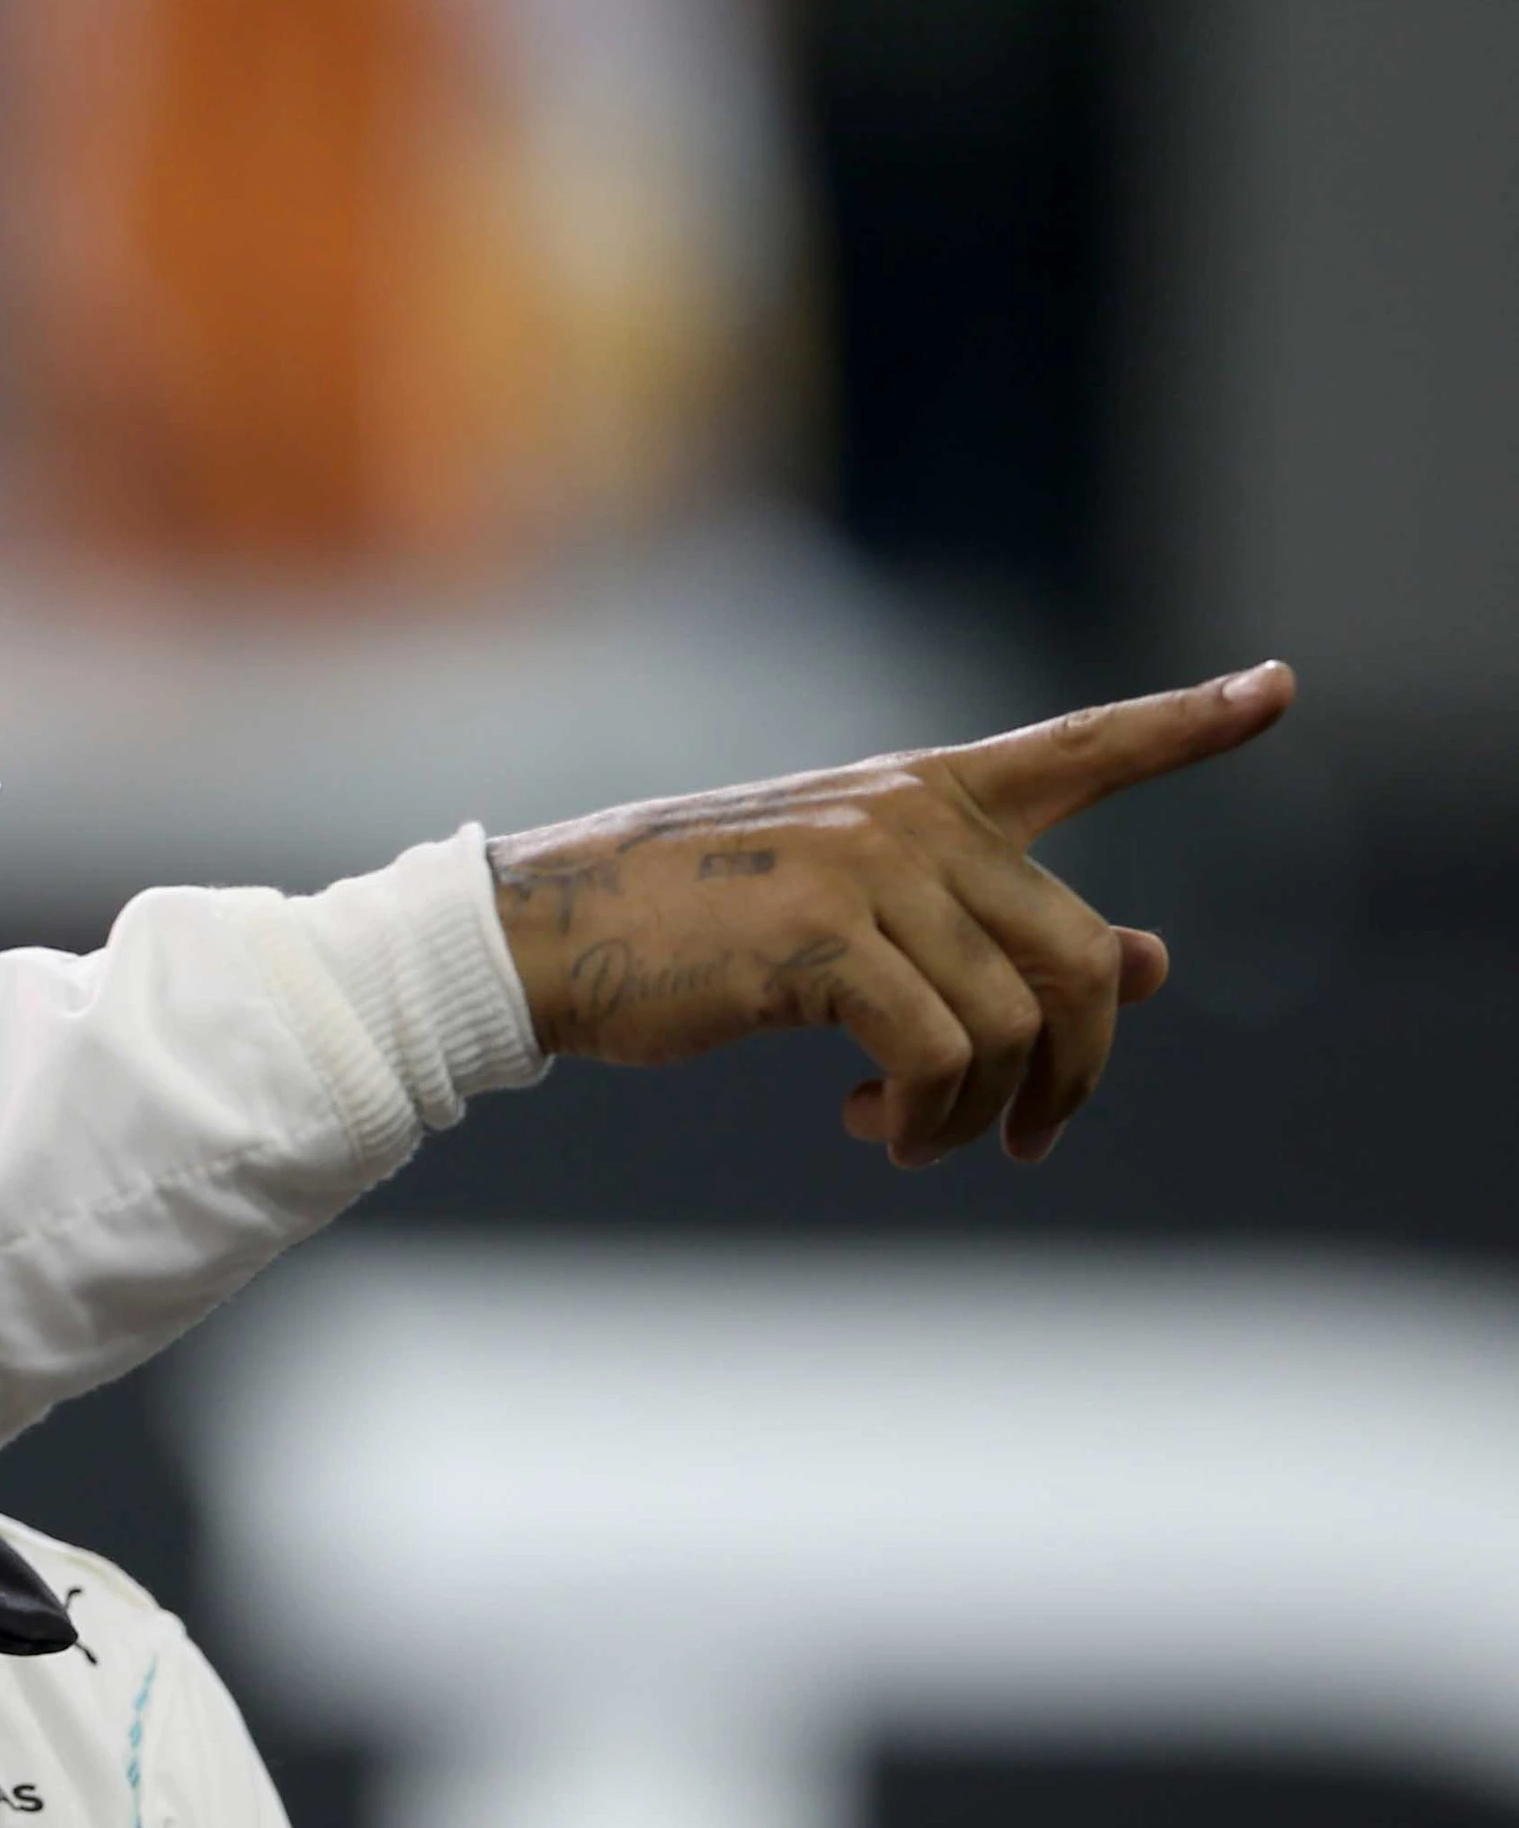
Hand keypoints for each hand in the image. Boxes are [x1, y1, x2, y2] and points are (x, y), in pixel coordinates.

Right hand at [487, 662, 1295, 1165]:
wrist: (549, 932)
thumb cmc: (689, 929)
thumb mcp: (857, 916)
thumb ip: (999, 929)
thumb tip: (1155, 960)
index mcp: (922, 794)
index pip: (1082, 750)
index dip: (1188, 723)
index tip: (1278, 688)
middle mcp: (913, 816)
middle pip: (1084, 956)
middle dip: (1078, 1071)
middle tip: (1026, 1140)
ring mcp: (872, 870)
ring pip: (1016, 1022)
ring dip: (980, 1113)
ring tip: (907, 1136)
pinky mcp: (827, 939)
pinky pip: (942, 1055)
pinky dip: (925, 1118)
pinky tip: (870, 1123)